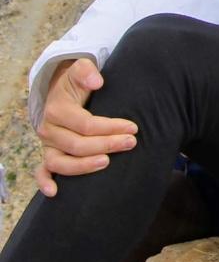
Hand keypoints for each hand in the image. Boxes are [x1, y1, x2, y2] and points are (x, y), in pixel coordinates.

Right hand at [35, 57, 137, 196]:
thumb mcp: (80, 69)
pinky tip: (56, 192)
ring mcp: (47, 145)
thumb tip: (97, 81)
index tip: (133, 127)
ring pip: (60, 162)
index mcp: (57, 110)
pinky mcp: (48, 154)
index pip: (86, 124)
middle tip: (131, 142)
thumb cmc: (77, 82)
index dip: (110, 127)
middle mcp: (49, 130)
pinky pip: (42, 172)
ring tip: (107, 163)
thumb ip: (86, 70)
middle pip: (77, 145)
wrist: (62, 91)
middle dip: (106, 145)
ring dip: (84, 166)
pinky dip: (45, 182)